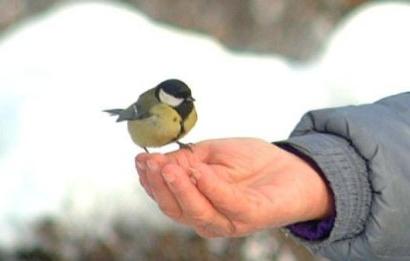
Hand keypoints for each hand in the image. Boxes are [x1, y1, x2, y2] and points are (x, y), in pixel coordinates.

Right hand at [135, 138, 332, 237]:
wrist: (292, 167)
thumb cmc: (250, 163)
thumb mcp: (212, 153)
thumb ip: (187, 159)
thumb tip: (159, 161)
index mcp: (196, 202)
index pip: (165, 197)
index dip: (149, 180)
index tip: (139, 158)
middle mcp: (208, 217)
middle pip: (175, 209)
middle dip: (159, 185)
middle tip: (150, 162)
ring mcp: (229, 220)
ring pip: (197, 212)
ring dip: (179, 189)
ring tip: (167, 167)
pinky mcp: (251, 215)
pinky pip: (228, 203)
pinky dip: (211, 186)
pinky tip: (199, 170)